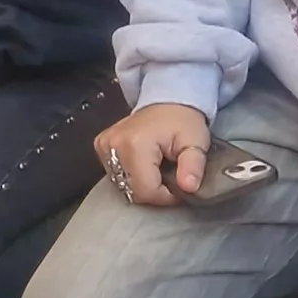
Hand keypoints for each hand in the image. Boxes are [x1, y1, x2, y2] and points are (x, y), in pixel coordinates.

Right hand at [94, 102, 209, 208]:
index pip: (146, 191)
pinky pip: (115, 176)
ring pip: (123, 186)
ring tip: (158, 167)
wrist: (167, 102)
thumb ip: (194, 166)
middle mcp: (113, 145)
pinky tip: (144, 163)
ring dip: (143, 183)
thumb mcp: (196, 142)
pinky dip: (132, 176)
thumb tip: (188, 187)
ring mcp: (104, 146)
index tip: (179, 183)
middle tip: (170, 173)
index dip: (166, 195)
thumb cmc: (182, 121)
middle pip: (132, 191)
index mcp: (136, 144)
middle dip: (155, 190)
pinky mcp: (100, 147)